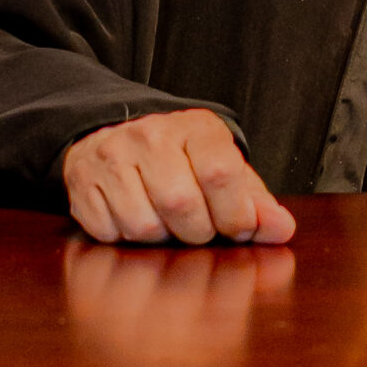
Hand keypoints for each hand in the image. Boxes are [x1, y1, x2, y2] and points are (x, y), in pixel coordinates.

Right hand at [63, 108, 296, 245]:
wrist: (118, 139)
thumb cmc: (181, 162)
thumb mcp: (223, 169)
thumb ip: (255, 202)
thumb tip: (283, 229)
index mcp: (195, 127)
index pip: (220, 172)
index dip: (235, 214)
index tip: (238, 229)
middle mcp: (151, 134)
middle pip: (182, 204)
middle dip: (198, 232)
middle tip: (200, 230)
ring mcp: (113, 156)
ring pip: (144, 224)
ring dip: (162, 240)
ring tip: (168, 225)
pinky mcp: (83, 182)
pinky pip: (109, 232)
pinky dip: (126, 239)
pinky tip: (136, 220)